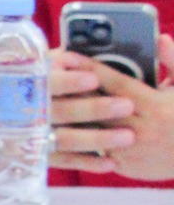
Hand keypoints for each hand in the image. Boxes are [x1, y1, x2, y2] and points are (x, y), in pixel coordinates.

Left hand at [49, 36, 173, 179]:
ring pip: (91, 130)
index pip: (115, 83)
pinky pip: (93, 152)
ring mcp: (131, 149)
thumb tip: (161, 38)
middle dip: (70, 91)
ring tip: (44, 101)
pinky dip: (76, 140)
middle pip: (96, 107)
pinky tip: (56, 127)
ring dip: (68, 116)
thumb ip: (173, 62)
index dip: (89, 69)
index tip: (67, 56)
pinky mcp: (125, 166)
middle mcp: (140, 127)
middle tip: (46, 75)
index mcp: (155, 105)